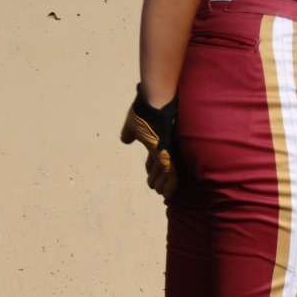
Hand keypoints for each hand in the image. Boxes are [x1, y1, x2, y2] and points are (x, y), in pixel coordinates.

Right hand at [120, 84, 178, 198]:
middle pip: (161, 166)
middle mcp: (164, 145)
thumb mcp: (132, 124)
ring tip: (161, 194)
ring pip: (167, 172)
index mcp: (156, 139)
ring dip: (163, 184)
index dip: (151, 168)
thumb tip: (125, 140)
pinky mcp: (168, 152)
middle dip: (158, 178)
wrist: (154, 101)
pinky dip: (170, 183)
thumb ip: (129, 133)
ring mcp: (167, 149)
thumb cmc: (144, 110)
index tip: (149, 177)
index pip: (154, 157)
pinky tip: (168, 193)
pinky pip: (171, 172)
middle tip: (156, 189)